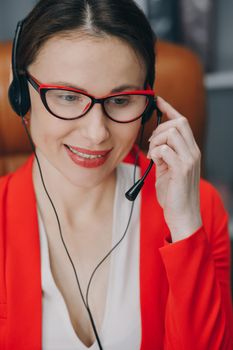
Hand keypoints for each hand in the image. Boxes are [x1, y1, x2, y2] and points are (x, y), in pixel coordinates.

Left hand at [148, 97, 201, 241]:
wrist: (182, 214)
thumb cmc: (174, 193)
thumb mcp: (168, 169)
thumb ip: (164, 155)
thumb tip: (154, 144)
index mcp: (190, 150)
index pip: (182, 122)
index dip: (169, 109)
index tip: (157, 100)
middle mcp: (193, 152)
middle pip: (178, 123)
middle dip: (159, 129)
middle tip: (151, 145)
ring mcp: (189, 160)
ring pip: (172, 133)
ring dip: (157, 140)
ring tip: (153, 155)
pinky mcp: (182, 169)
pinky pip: (165, 150)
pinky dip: (156, 152)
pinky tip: (155, 162)